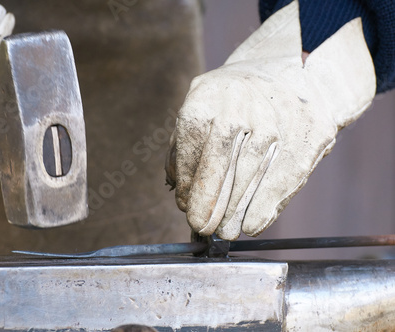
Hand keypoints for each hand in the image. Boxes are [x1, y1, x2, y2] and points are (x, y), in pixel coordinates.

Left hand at [167, 1, 375, 239]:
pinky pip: (282, 179)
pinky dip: (265, 207)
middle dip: (208, 200)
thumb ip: (184, 146)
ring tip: (224, 230)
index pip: (191, 148)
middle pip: (220, 161)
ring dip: (234, 209)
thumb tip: (178, 190)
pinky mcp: (306, 136)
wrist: (294, 73)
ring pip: (251, 174)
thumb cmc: (236, 101)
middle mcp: (241, 105)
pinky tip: (252, 224)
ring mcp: (276, 120)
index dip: (188, 183)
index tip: (185, 206)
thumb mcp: (202, 107)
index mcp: (207, 96)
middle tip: (201, 226)